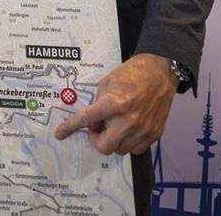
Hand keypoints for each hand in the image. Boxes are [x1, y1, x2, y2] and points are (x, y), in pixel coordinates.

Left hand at [54, 53, 176, 154]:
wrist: (160, 71)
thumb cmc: (132, 73)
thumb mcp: (107, 82)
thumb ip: (98, 102)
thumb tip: (92, 120)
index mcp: (113, 104)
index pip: (86, 120)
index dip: (70, 128)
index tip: (60, 134)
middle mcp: (128, 121)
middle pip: (104, 147)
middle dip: (96, 138)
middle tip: (98, 126)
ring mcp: (143, 129)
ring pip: (120, 150)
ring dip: (113, 140)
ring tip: (115, 124)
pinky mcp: (155, 133)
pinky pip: (135, 149)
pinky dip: (128, 142)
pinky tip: (128, 128)